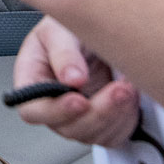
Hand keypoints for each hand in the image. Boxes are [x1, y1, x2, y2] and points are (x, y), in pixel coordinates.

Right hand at [13, 18, 141, 148]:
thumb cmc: (69, 27)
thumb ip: (63, 52)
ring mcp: (77, 117)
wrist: (98, 27)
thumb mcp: (59, 29)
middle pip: (68, 128)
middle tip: (118, 89)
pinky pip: (114, 136)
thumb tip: (71, 79)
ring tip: (129, 86)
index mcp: (32, 81)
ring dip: (115, 115)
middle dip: (97, 112)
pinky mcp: (101, 123)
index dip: (56, 111)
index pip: (33, 110)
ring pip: (93, 135)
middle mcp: (53, 104)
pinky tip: (131, 95)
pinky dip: (127, 119)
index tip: (79, 99)